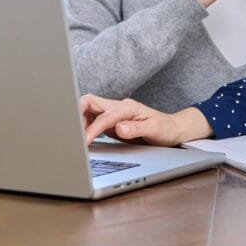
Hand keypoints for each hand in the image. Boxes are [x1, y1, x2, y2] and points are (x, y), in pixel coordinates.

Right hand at [80, 94, 212, 145]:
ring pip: (88, 109)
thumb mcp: (155, 130)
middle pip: (90, 102)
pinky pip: (92, 119)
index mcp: (127, 107)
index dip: (92, 129)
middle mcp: (118, 107)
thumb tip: (119, 128)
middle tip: (73, 135)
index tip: (84, 142)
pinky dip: (84, 125)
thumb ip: (136, 128)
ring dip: (79, 120)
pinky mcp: (112, 122)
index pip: (104, 117)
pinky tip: (84, 137)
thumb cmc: (165, 129)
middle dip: (77, 115)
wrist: (172, 129)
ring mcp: (114, 114)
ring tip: (75, 137)